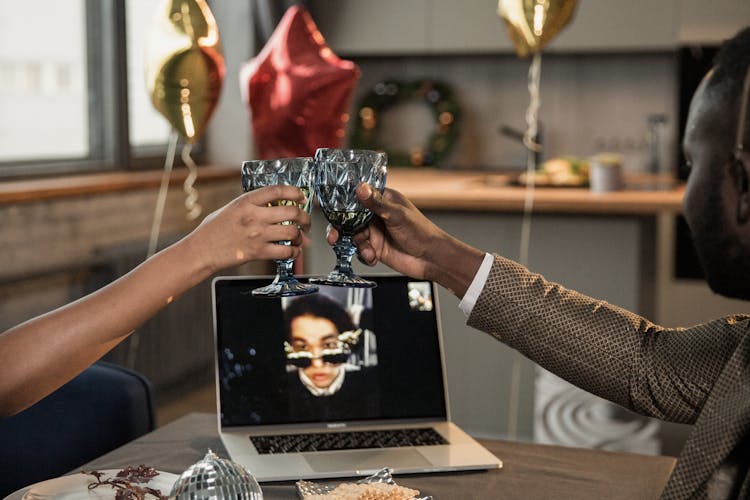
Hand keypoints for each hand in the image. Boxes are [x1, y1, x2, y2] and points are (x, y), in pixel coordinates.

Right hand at [186, 185, 311, 273]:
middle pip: (291, 212)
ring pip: (292, 232)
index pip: (277, 190)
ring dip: (301, 236)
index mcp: (246, 201)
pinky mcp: (258, 252)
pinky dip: (294, 252)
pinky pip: (285, 252)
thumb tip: (277, 208)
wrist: (202, 250)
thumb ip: (252, 205)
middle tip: (307, 221)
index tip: (302, 196)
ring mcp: (257, 234)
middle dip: (305, 217)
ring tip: (300, 238)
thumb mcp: (232, 208)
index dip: (294, 192)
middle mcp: (254, 216)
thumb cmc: (214, 229)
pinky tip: (293, 252)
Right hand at [326, 184, 445, 278]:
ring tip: (369, 252)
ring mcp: (375, 232)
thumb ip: (377, 203)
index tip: (333, 213)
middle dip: (342, 229)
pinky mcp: (376, 248)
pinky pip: (360, 251)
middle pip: (350, 219)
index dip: (343, 205)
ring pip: (353, 237)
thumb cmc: (420, 231)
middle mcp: (376, 215)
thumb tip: (360, 188)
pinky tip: (374, 258)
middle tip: (334, 237)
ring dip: (359, 246)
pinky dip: (364, 255)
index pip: (357, 198)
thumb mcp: (397, 215)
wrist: (430, 258)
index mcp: (382, 200)